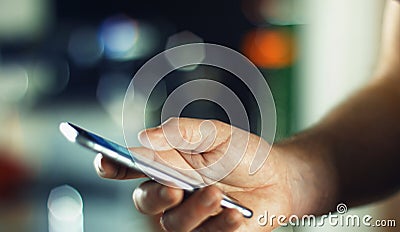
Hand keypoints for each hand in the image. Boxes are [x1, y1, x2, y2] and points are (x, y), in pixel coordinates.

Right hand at [94, 117, 336, 230]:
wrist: (277, 177)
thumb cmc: (243, 153)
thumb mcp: (216, 133)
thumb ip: (182, 132)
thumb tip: (145, 137)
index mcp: (169, 163)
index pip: (131, 166)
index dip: (112, 164)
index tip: (104, 161)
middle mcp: (174, 189)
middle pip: (144, 200)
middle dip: (155, 196)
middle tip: (175, 188)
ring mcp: (191, 213)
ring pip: (173, 222)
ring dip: (193, 210)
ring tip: (217, 195)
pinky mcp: (211, 231)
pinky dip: (220, 225)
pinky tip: (236, 215)